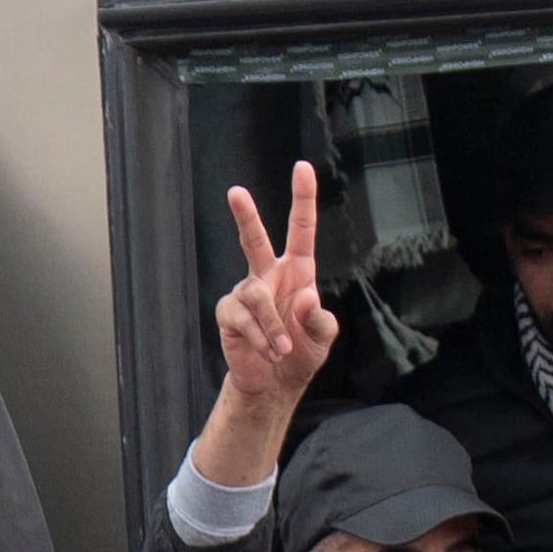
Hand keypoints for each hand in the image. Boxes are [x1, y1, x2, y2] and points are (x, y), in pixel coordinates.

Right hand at [191, 162, 337, 487]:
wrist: (275, 383)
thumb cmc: (301, 354)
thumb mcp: (322, 338)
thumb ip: (320, 320)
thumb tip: (303, 298)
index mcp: (297, 272)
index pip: (300, 229)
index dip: (303, 199)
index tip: (303, 168)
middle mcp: (269, 276)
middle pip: (254, 240)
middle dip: (246, 217)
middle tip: (236, 192)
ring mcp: (246, 294)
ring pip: (257, 298)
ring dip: (273, 328)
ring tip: (283, 349)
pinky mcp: (230, 315)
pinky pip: (243, 320)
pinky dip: (260, 338)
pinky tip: (269, 352)